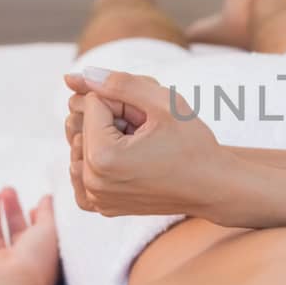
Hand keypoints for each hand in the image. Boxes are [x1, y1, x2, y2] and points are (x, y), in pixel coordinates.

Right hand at [0, 188, 60, 284]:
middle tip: (7, 189)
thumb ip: (49, 213)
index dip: (36, 218)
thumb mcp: (51, 231)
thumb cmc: (36, 263)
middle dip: (11, 209)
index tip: (35, 204)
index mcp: (41, 256)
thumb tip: (49, 197)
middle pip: (14, 231)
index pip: (38, 235)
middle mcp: (18, 262)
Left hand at [62, 68, 226, 218]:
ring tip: (139, 148)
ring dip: (105, 137)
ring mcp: (96, 198)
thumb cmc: (194, 145)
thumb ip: (118, 82)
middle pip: (83, 123)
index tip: (148, 119)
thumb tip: (71, 78)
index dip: (123, 101)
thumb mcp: (164, 103)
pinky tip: (120, 159)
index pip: (92, 103)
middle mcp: (92, 182)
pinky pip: (81, 171)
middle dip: (111, 118)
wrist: (213, 187)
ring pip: (81, 144)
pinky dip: (96, 159)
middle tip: (145, 133)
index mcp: (103, 157)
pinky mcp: (101, 206)